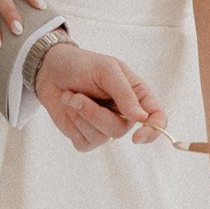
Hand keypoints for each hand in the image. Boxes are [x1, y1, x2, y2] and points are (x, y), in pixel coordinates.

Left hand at [33, 44, 166, 152]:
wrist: (51, 70)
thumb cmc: (83, 65)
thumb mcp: (106, 70)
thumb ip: (125, 93)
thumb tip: (142, 117)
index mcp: (137, 95)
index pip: (157, 118)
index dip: (153, 130)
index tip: (137, 137)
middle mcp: (124, 114)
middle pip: (120, 130)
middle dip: (95, 114)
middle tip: (78, 96)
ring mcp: (105, 127)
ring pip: (102, 137)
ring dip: (81, 116)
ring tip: (72, 97)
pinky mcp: (86, 137)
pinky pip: (85, 143)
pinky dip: (73, 124)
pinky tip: (69, 108)